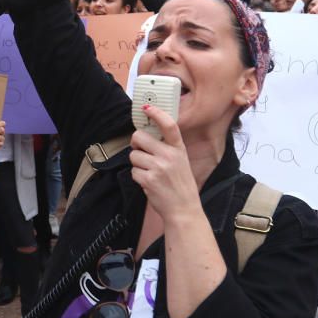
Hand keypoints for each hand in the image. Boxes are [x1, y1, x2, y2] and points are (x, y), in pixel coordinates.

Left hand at [128, 105, 199, 222]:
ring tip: (150, 172)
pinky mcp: (148, 179)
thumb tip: (145, 136)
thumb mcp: (180, 161)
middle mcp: (169, 156)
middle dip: (136, 144)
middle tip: (141, 151)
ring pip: (133, 155)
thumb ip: (167, 148)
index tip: (146, 108)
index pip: (169, 125)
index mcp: (179, 149)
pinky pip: (133, 171)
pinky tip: (149, 183)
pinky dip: (138, 177)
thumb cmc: (180, 185)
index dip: (156, 114)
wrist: (184, 210)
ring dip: (137, 164)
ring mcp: (159, 167)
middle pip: (139, 137)